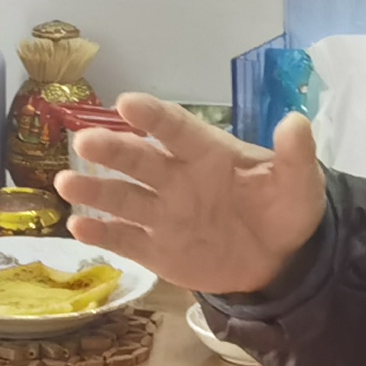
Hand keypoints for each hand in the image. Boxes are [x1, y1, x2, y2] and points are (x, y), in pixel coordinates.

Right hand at [60, 96, 325, 298]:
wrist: (280, 261)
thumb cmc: (284, 210)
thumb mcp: (300, 184)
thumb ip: (295, 155)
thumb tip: (296, 121)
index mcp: (207, 154)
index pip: (176, 130)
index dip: (152, 117)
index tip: (126, 103)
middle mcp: (176, 179)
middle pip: (140, 160)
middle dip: (112, 149)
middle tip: (85, 140)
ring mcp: (163, 214)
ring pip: (123, 198)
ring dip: (94, 189)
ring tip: (66, 181)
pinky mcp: (156, 249)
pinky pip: (124, 239)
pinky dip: (101, 233)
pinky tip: (77, 225)